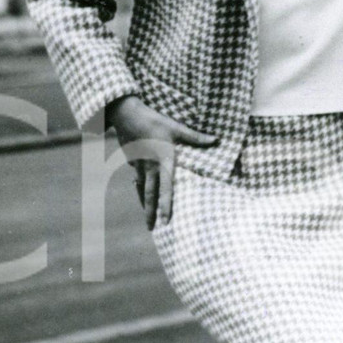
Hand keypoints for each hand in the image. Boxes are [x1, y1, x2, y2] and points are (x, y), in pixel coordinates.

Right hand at [107, 95, 215, 229]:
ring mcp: (139, 165)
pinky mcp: (132, 160)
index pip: (166, 188)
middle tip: (151, 229)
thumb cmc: (153, 120)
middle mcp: (150, 167)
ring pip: (142, 189)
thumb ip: (195, 137)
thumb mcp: (176, 128)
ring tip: (147, 218)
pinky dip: (139, 187)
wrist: (126, 114)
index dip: (166, 204)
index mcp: (163, 161)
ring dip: (144, 204)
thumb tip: (216, 140)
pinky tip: (140, 191)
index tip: (166, 220)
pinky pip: (137, 177)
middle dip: (151, 213)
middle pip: (150, 194)